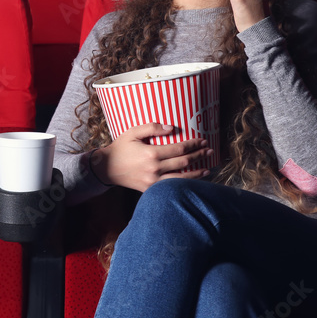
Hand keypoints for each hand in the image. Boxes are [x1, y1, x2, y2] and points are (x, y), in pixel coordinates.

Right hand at [91, 122, 212, 192]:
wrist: (107, 168)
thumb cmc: (120, 148)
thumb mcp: (133, 133)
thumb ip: (152, 128)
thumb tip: (172, 128)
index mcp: (151, 153)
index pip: (179, 149)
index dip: (193, 144)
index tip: (202, 141)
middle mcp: (155, 169)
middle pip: (184, 162)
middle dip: (199, 156)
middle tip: (209, 151)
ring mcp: (153, 182)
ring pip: (181, 178)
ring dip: (197, 173)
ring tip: (208, 168)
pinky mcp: (151, 190)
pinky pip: (172, 187)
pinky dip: (184, 184)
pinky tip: (192, 181)